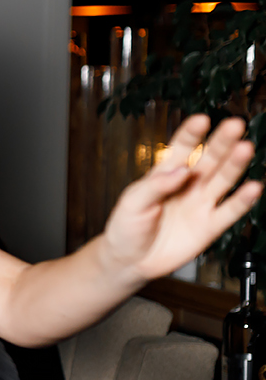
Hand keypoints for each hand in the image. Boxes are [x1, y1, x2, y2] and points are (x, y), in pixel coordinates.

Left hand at [103, 115, 262, 279]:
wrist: (130, 261)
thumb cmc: (126, 228)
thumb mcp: (132, 203)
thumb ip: (155, 186)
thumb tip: (181, 170)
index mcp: (165, 174)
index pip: (181, 148)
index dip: (191, 133)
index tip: (202, 119)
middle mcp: (188, 186)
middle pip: (209, 159)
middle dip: (222, 142)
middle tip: (235, 125)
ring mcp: (201, 204)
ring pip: (223, 180)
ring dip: (235, 165)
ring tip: (245, 148)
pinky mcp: (210, 226)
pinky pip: (230, 211)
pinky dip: (243, 200)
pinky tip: (254, 187)